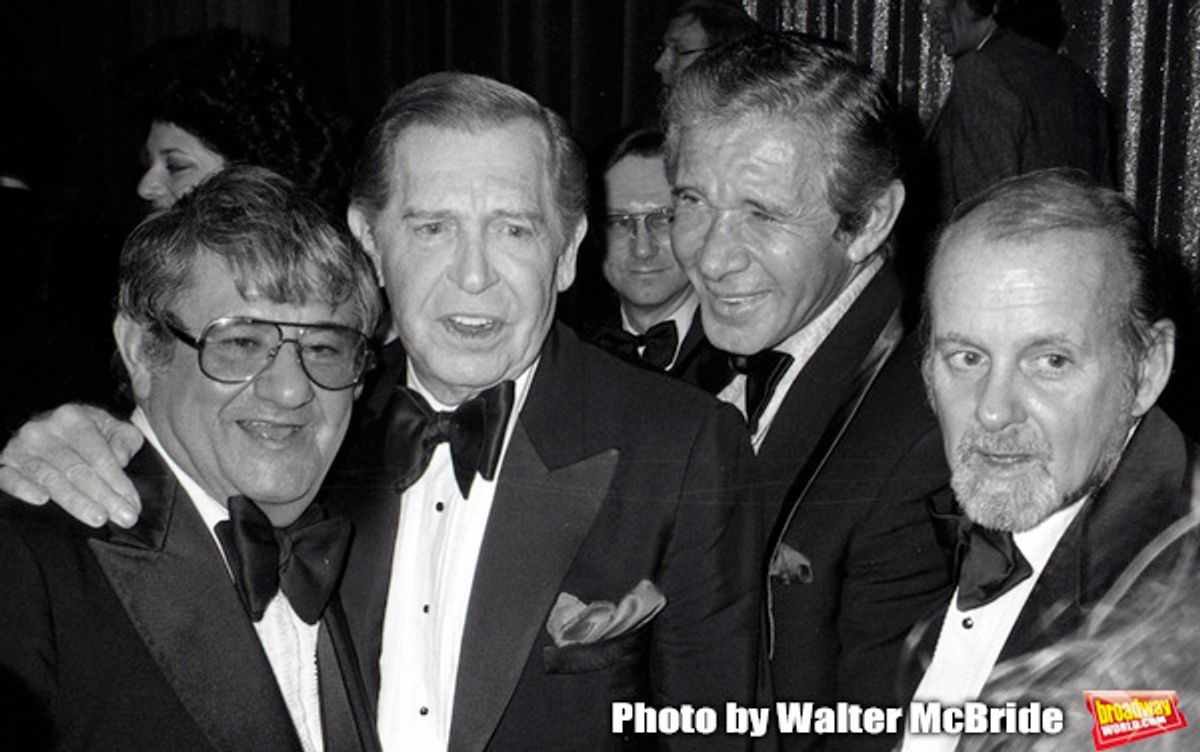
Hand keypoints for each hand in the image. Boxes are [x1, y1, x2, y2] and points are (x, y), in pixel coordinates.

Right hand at [0, 404, 143, 527]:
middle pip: (77, 469)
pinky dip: (23, 488)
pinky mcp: (4, 463)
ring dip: (76, 501)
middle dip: (104, 496)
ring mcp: (20, 448)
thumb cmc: (88, 431)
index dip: (118, 481)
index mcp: (73, 418)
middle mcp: (44, 430)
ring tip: (99, 518)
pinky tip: (41, 500)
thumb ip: (124, 440)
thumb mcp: (112, 427)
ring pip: (50, 478)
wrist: (47, 426)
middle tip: (125, 518)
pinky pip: (9, 478)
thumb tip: (121, 460)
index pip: (98, 454)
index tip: (134, 504)